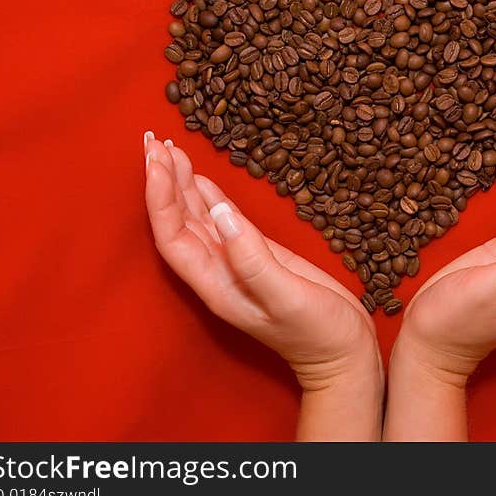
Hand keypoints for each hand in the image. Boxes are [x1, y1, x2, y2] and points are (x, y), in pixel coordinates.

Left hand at [143, 132, 382, 439]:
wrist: (342, 354)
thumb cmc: (316, 334)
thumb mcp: (286, 297)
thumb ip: (252, 258)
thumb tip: (221, 212)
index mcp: (215, 284)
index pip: (172, 235)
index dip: (161, 198)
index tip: (159, 161)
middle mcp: (217, 271)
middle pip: (177, 221)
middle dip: (164, 180)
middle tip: (154, 142)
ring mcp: (236, 262)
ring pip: (198, 216)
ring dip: (182, 183)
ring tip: (169, 149)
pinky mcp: (259, 254)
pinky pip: (224, 220)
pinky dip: (210, 196)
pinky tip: (202, 178)